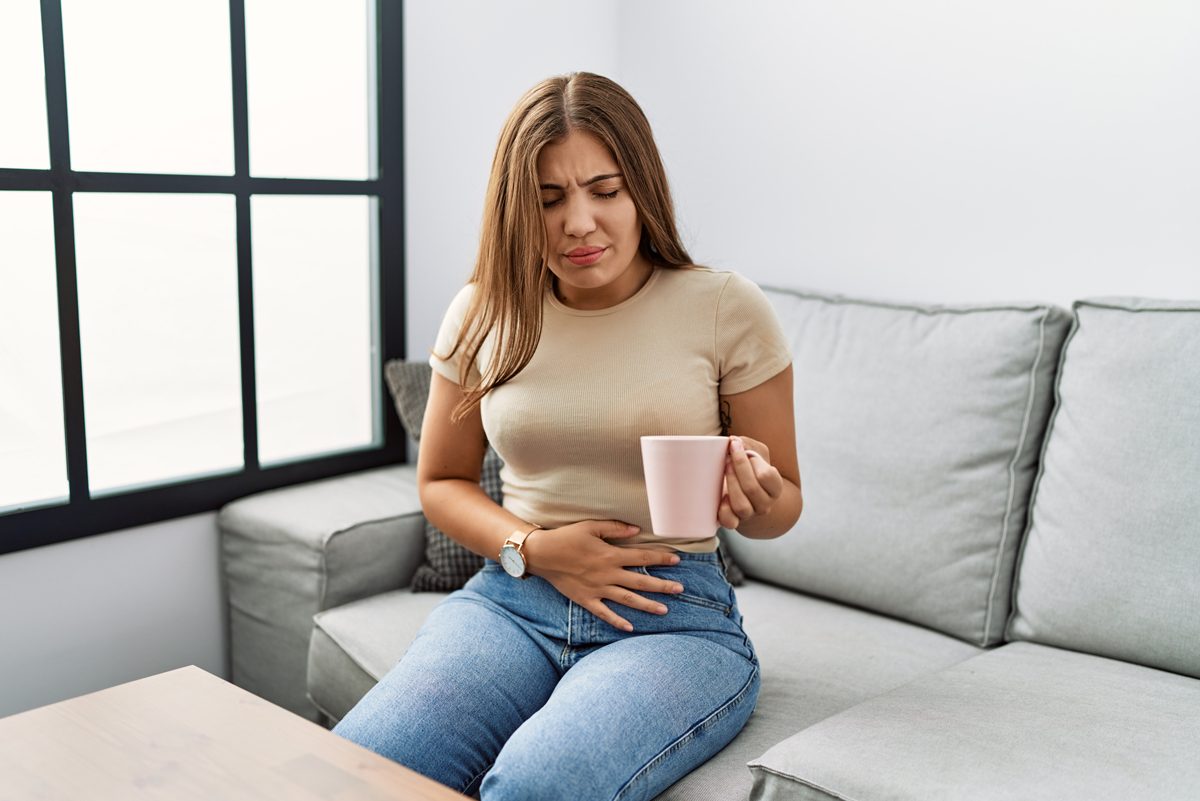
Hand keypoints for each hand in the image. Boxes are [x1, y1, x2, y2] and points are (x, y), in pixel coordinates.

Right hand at [523, 520, 685, 631]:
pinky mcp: (586, 599)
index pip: (642, 558)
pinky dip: (617, 621)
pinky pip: (604, 613)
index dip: (660, 558)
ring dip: (647, 605)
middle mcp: (607, 574)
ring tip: (664, 610)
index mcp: (610, 555)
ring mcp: (597, 589)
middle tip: (680, 589)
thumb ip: (615, 528)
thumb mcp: (591, 526)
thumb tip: (637, 530)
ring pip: (627, 599)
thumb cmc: (566, 537)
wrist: (541, 554)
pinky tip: (630, 627)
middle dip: (662, 585)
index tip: (676, 560)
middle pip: (640, 582)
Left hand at [718, 435, 783, 529]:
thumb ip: (747, 444)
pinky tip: (721, 496)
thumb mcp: (754, 452)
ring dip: (730, 484)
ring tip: (724, 469)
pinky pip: (730, 522)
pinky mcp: (735, 521)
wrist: (744, 490)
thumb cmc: (749, 468)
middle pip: (752, 488)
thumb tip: (733, 441)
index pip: (766, 476)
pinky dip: (724, 510)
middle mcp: (765, 504)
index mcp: (775, 487)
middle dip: (737, 468)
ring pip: (742, 506)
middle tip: (727, 455)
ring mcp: (750, 514)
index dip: (750, 459)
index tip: (736, 446)